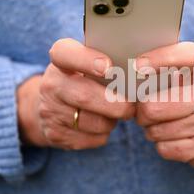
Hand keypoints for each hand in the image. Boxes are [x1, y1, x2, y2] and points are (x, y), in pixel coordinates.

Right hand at [17, 38, 134, 149]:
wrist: (53, 106)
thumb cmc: (85, 79)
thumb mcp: (89, 63)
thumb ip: (109, 61)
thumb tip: (143, 66)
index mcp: (60, 60)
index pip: (65, 54)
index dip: (86, 60)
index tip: (108, 67)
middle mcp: (51, 85)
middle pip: (84, 96)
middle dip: (114, 104)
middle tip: (131, 106)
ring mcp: (50, 111)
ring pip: (92, 122)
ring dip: (111, 121)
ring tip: (115, 114)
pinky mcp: (55, 135)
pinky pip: (91, 139)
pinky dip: (103, 134)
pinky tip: (101, 126)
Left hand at [135, 42, 193, 169]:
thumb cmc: (186, 100)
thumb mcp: (182, 81)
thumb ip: (159, 72)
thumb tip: (126, 73)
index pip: (189, 56)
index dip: (163, 57)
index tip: (138, 65)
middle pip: (154, 106)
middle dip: (141, 113)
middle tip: (144, 112)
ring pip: (157, 130)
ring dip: (151, 130)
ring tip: (162, 125)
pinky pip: (165, 148)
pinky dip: (162, 146)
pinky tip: (172, 139)